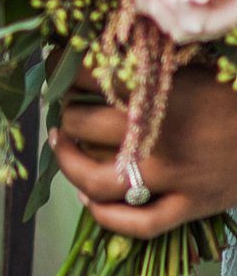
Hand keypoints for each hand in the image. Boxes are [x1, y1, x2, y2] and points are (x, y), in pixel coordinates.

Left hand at [56, 68, 236, 238]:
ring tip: (63, 147)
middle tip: (61, 106)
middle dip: (64, 113)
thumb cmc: (233, 92)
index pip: (90, 76)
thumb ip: (149, 64)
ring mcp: (173, 178)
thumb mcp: (192, 66)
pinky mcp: (190, 207)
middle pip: (83, 124)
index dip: (64, 68)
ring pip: (99, 181)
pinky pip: (138, 225)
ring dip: (70, 164)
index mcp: (159, 92)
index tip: (56, 65)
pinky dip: (106, 217)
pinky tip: (90, 199)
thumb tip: (102, 50)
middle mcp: (158, 136)